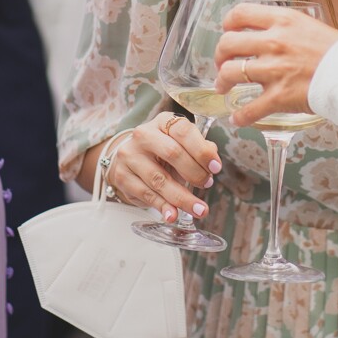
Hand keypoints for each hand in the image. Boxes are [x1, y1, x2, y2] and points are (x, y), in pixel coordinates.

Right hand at [101, 112, 220, 222]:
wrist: (130, 159)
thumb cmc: (162, 151)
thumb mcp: (180, 144)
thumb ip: (199, 149)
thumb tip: (212, 157)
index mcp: (163, 122)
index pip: (183, 131)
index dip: (202, 150)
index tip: (216, 168)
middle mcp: (143, 135)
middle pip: (172, 153)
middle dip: (195, 173)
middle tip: (207, 185)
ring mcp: (130, 155)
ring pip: (159, 179)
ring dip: (182, 198)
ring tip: (199, 210)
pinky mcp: (122, 176)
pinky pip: (146, 194)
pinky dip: (163, 207)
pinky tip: (173, 215)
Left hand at [213, 3, 337, 128]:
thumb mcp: (322, 28)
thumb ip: (315, 30)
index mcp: (283, 21)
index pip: (241, 13)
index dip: (228, 23)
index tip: (228, 31)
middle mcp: (273, 42)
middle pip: (228, 43)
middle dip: (220, 55)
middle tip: (222, 63)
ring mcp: (273, 70)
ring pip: (231, 74)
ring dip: (222, 82)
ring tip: (223, 87)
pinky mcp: (278, 96)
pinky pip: (248, 109)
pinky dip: (239, 116)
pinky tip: (236, 118)